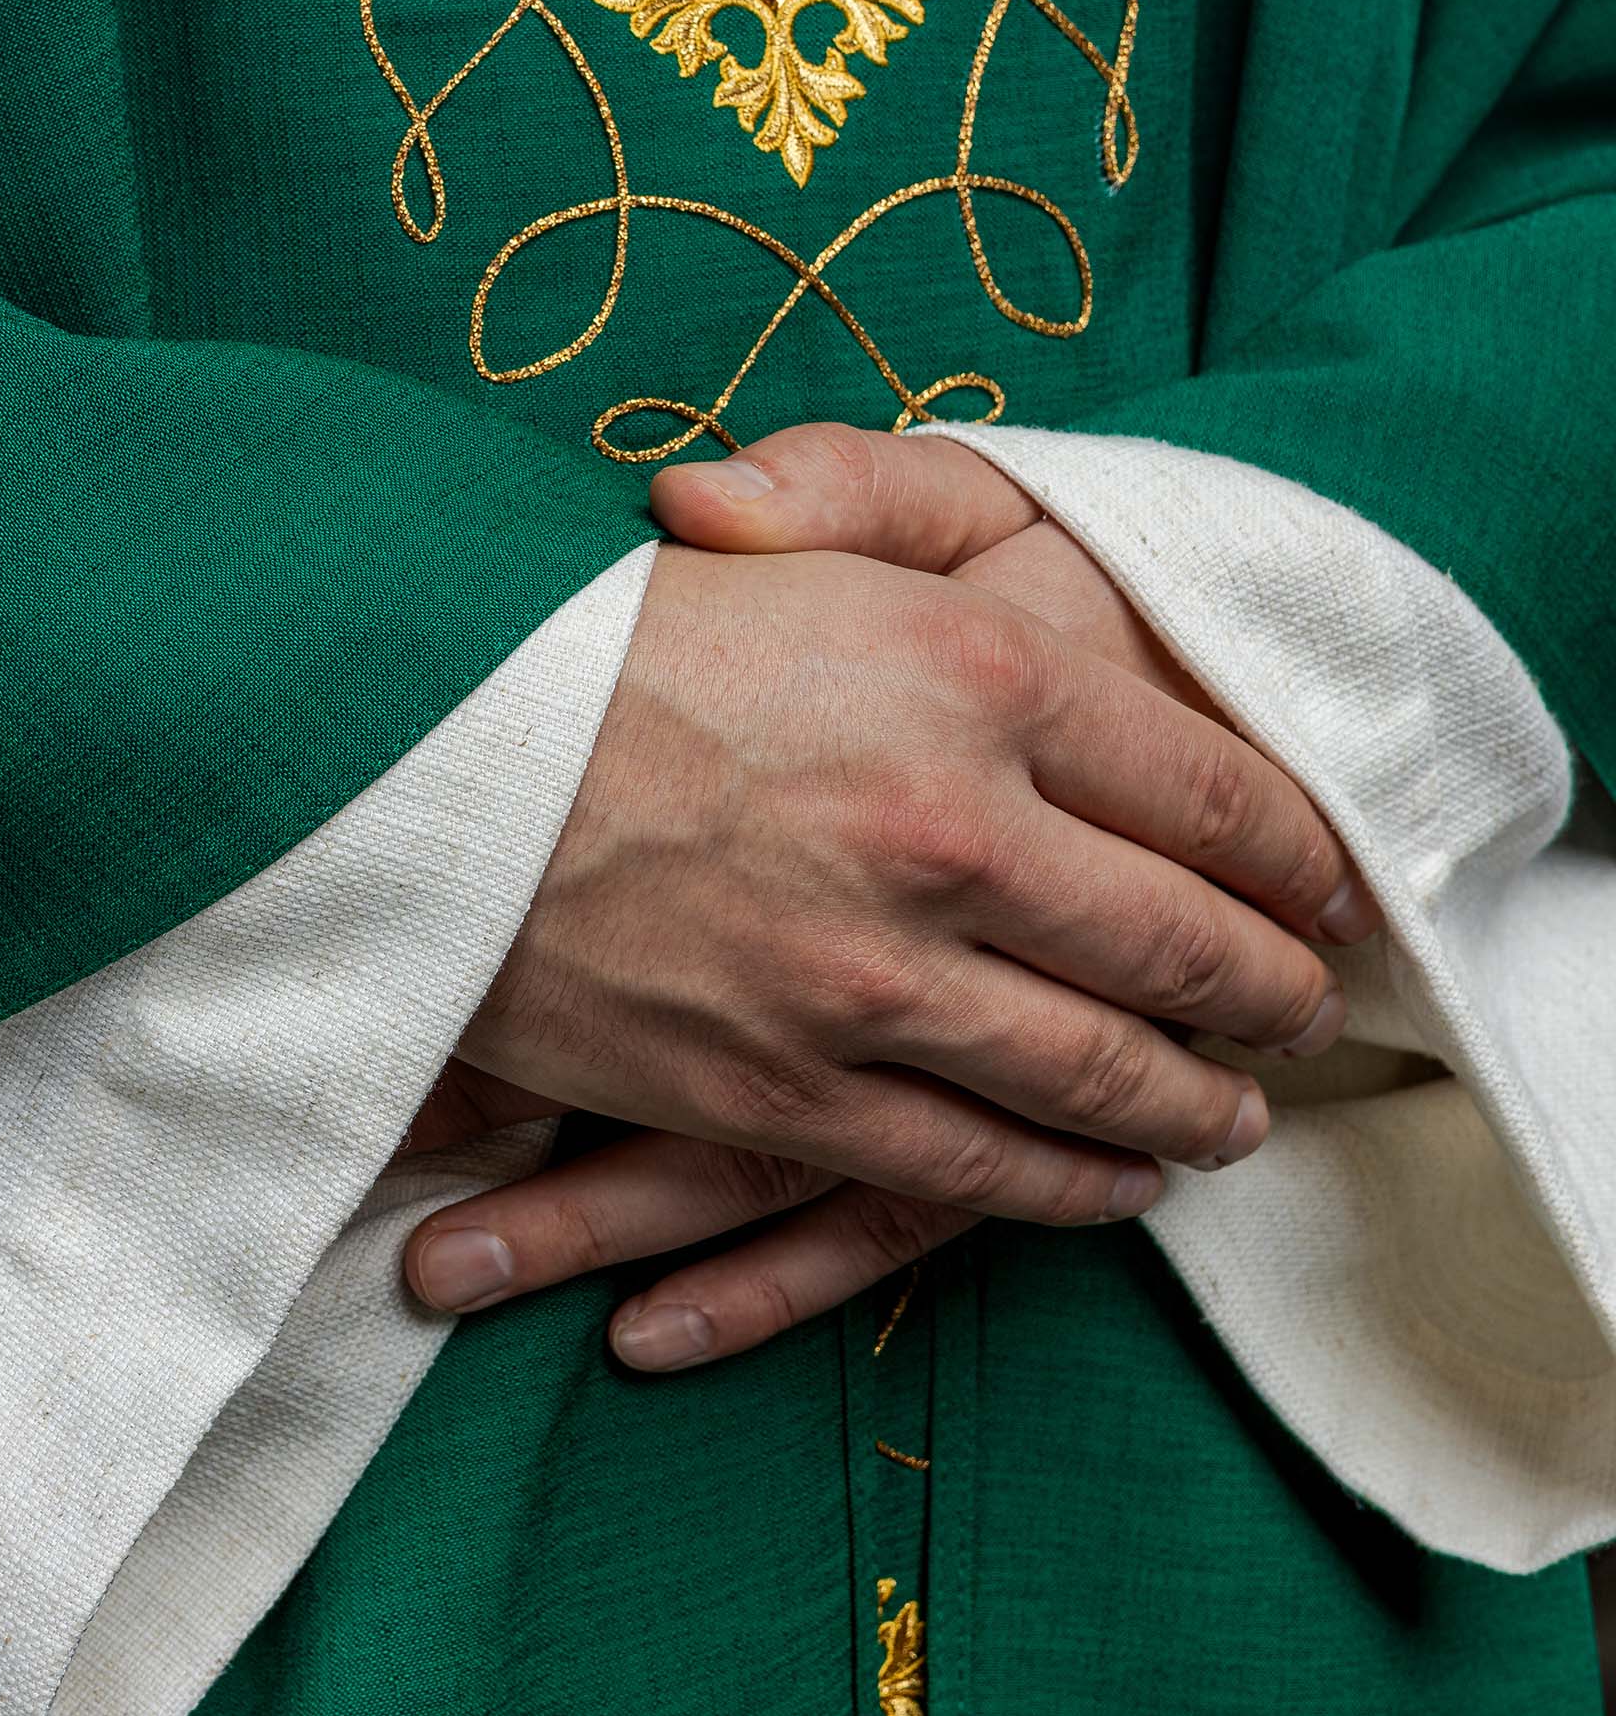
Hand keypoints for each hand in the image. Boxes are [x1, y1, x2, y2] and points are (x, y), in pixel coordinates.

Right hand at [410, 425, 1374, 1365]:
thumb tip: (1013, 572)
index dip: (1287, 844)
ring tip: (1234, 1114)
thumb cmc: (587, 629)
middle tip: (1300, 1003)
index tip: (1317, 875)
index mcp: (971, 671)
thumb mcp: (778, 528)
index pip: (1206, 784)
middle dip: (1265, 984)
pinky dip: (1067, 1187)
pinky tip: (1113, 1184)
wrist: (399, 749)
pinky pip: (972, 1170)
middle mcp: (951, 829)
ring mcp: (872, 977)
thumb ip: (913, 531)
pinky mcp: (784, 1088)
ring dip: (1191, 1104)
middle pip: (1182, 942)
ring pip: (1097, 1075)